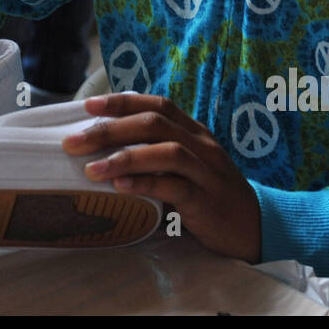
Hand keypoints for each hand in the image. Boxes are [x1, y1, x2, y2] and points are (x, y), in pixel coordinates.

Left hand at [62, 93, 261, 259]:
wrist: (255, 226)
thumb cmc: (209, 194)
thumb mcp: (186, 165)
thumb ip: (156, 153)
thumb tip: (104, 148)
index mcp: (194, 132)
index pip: (157, 105)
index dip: (122, 102)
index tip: (88, 105)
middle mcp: (201, 145)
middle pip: (154, 124)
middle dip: (110, 129)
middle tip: (73, 142)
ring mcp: (206, 172)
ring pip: (165, 151)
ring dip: (124, 157)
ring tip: (91, 168)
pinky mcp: (207, 200)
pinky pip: (175, 187)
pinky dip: (145, 184)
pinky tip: (121, 188)